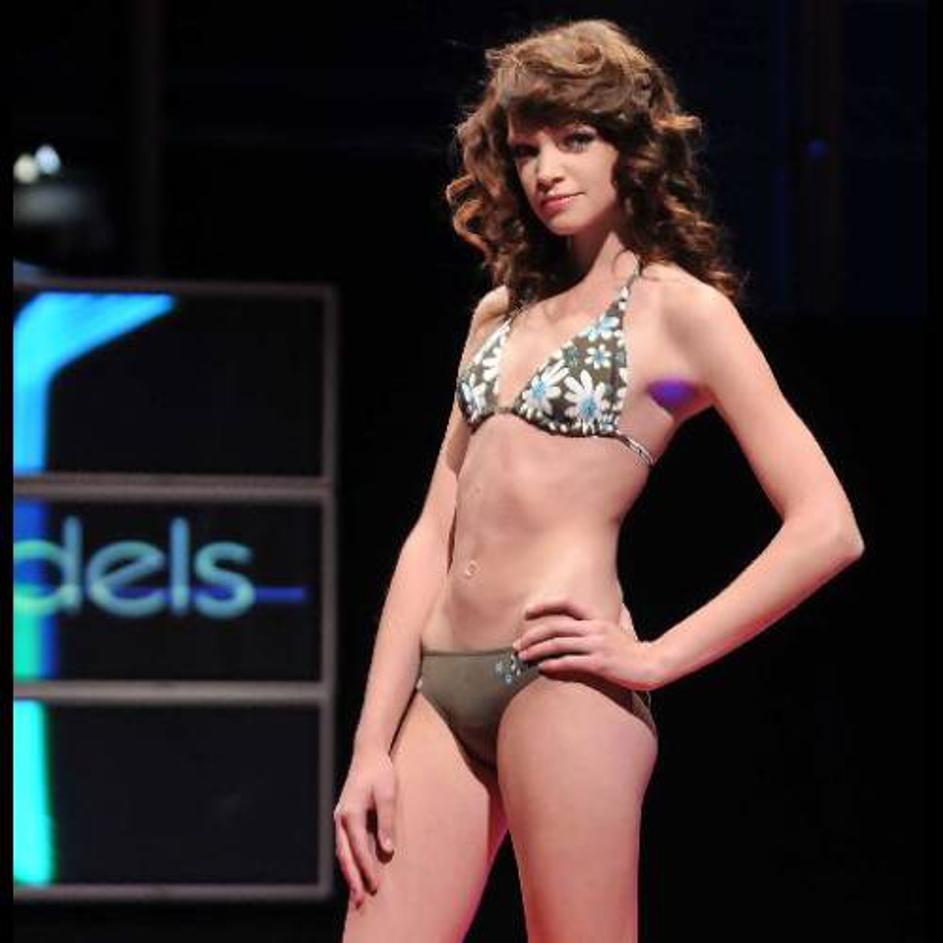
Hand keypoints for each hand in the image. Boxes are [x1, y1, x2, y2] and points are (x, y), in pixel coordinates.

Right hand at [333, 746, 396, 908]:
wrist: (367, 754)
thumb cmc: (379, 772)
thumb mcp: (387, 794)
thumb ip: (386, 822)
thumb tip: (387, 850)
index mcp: (351, 813)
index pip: (358, 848)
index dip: (367, 869)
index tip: (376, 886)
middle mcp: (341, 819)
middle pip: (344, 856)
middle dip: (352, 879)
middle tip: (360, 901)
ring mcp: (340, 819)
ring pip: (341, 852)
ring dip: (349, 873)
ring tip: (357, 893)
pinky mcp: (344, 818)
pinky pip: (344, 845)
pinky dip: (348, 860)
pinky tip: (355, 872)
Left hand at [513, 596, 662, 690]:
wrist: (652, 664)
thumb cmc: (633, 649)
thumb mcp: (619, 627)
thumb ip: (606, 619)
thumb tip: (604, 608)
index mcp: (597, 618)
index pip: (566, 604)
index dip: (545, 606)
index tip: (526, 612)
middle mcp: (594, 629)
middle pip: (555, 627)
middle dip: (532, 636)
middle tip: (517, 645)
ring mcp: (596, 646)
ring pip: (558, 644)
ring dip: (536, 651)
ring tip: (523, 658)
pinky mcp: (599, 664)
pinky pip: (569, 662)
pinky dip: (552, 665)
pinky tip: (542, 668)